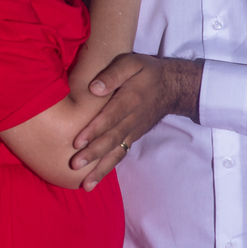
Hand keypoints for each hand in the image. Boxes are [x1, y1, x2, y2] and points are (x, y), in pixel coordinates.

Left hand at [68, 54, 203, 190]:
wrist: (171, 86)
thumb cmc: (146, 71)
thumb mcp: (131, 63)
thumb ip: (113, 73)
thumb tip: (93, 88)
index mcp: (130, 99)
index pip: (110, 117)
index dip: (94, 130)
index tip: (77, 142)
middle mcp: (132, 119)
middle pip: (111, 139)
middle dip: (93, 154)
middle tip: (75, 165)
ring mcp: (133, 130)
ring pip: (116, 152)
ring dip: (100, 168)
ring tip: (85, 185)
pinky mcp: (133, 137)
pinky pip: (120, 154)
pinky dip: (108, 168)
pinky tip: (95, 180)